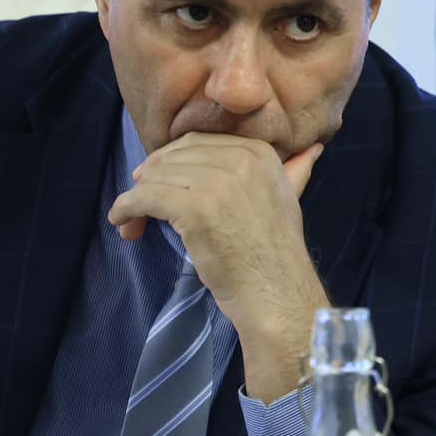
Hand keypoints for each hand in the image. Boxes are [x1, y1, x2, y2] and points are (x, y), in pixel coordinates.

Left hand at [108, 134, 327, 400]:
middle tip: (138, 202)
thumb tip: (313, 148)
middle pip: (173, 157)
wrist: (276, 292)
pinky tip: (122, 222)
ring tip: (130, 220)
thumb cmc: (276, 254)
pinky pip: (145, 198)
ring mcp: (217, 182)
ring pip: (156, 176)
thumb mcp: (289, 199)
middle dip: (150, 177)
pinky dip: (126, 208)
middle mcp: (240, 160)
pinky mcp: (195, 207)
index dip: (172, 160)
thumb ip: (294, 170)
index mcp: (260, 153)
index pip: (198, 143)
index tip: (157, 180)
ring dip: (135, 198)